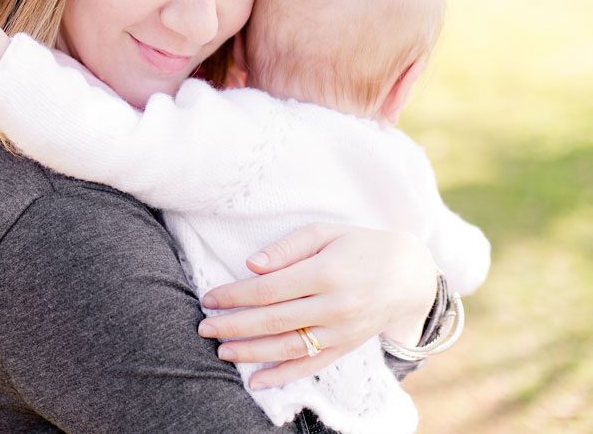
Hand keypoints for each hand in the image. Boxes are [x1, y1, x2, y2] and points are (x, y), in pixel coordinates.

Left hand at [196, 223, 437, 389]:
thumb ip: (287, 248)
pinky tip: (257, 381)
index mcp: (326, 272)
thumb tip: (252, 265)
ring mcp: (342, 331)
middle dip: (234, 325)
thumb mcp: (325, 233)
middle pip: (274, 320)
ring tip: (222, 350)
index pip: (269, 289)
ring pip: (289, 347)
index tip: (209, 298)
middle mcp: (335, 306)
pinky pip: (311, 366)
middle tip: (204, 327)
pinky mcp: (347, 347)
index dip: (235, 295)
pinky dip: (283, 376)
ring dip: (252, 352)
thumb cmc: (361, 245)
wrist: (411, 275)